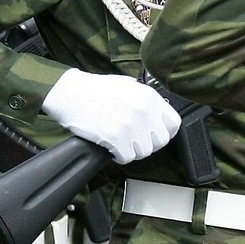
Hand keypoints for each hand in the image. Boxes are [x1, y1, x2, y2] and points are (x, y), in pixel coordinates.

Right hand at [42, 68, 181, 163]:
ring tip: (120, 140)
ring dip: (132, 150)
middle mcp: (144, 111)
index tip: (155, 134)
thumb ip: (147, 101)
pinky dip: (119, 155)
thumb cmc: (97, 89)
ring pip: (143, 152)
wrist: (70, 94)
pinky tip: (111, 145)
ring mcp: (130, 125)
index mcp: (150, 97)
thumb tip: (158, 117)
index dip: (165, 132)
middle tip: (134, 140)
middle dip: (147, 143)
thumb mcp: (130, 86)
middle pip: (160, 142)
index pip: (174, 124)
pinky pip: (126, 157)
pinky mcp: (115, 138)